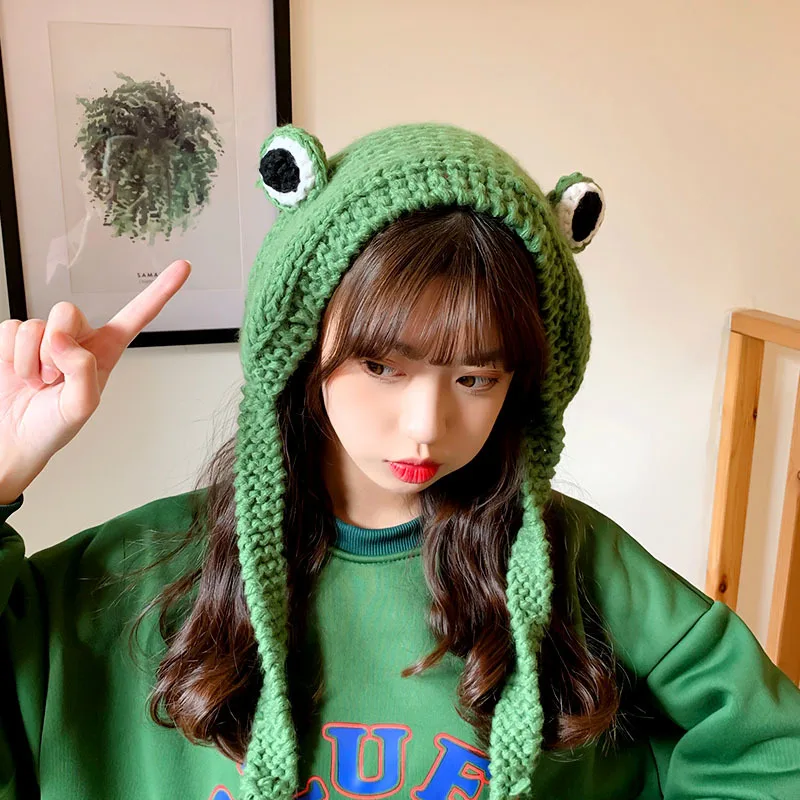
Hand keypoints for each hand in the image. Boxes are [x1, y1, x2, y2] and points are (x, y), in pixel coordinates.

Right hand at [0, 260, 191, 503]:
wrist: (13, 439)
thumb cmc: (53, 428)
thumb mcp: (81, 407)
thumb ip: (81, 369)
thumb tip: (61, 338)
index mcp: (105, 351)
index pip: (137, 315)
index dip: (160, 290)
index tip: (184, 266)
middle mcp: (78, 339)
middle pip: (67, 311)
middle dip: (54, 346)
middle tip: (53, 378)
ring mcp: (46, 338)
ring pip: (36, 325)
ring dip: (31, 359)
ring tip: (38, 382)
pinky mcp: (15, 340)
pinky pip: (10, 329)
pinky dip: (10, 356)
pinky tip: (18, 375)